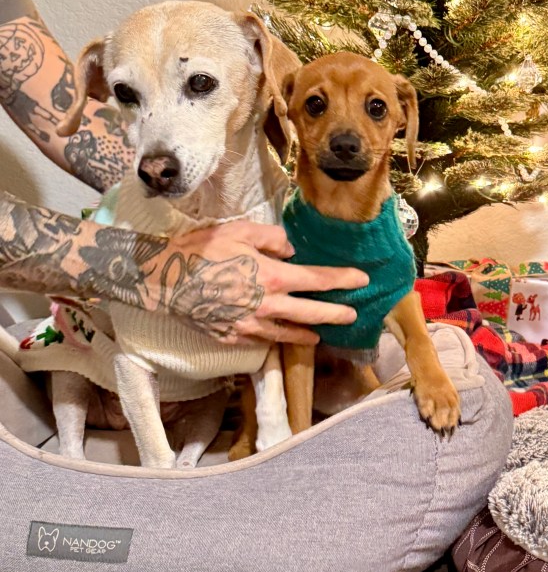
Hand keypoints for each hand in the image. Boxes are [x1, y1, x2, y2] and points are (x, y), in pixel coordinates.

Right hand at [152, 220, 364, 345]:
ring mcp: (249, 324)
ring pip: (287, 333)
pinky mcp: (231, 336)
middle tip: (352, 315)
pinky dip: (277, 340)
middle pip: (310, 313)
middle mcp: (266, 304)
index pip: (317, 280)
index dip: (342, 280)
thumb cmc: (200, 250)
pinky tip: (283, 338)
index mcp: (272, 276)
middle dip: (335, 314)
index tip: (361, 280)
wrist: (162, 280)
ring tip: (321, 335)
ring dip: (308, 334)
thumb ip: (271, 238)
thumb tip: (291, 250)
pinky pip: (261, 340)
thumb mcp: (239, 230)